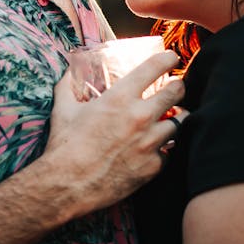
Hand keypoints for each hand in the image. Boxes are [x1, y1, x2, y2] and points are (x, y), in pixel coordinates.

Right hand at [43, 50, 186, 216]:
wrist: (67, 185)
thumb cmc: (65, 145)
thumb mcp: (63, 108)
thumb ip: (68, 85)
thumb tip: (69, 70)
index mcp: (120, 97)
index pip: (154, 68)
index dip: (167, 59)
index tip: (171, 58)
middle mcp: (140, 116)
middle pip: (177, 92)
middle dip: (178, 87)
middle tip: (176, 87)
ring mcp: (149, 142)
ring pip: (180, 122)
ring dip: (177, 117)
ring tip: (173, 117)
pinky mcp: (153, 166)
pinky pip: (169, 152)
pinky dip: (164, 149)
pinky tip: (157, 148)